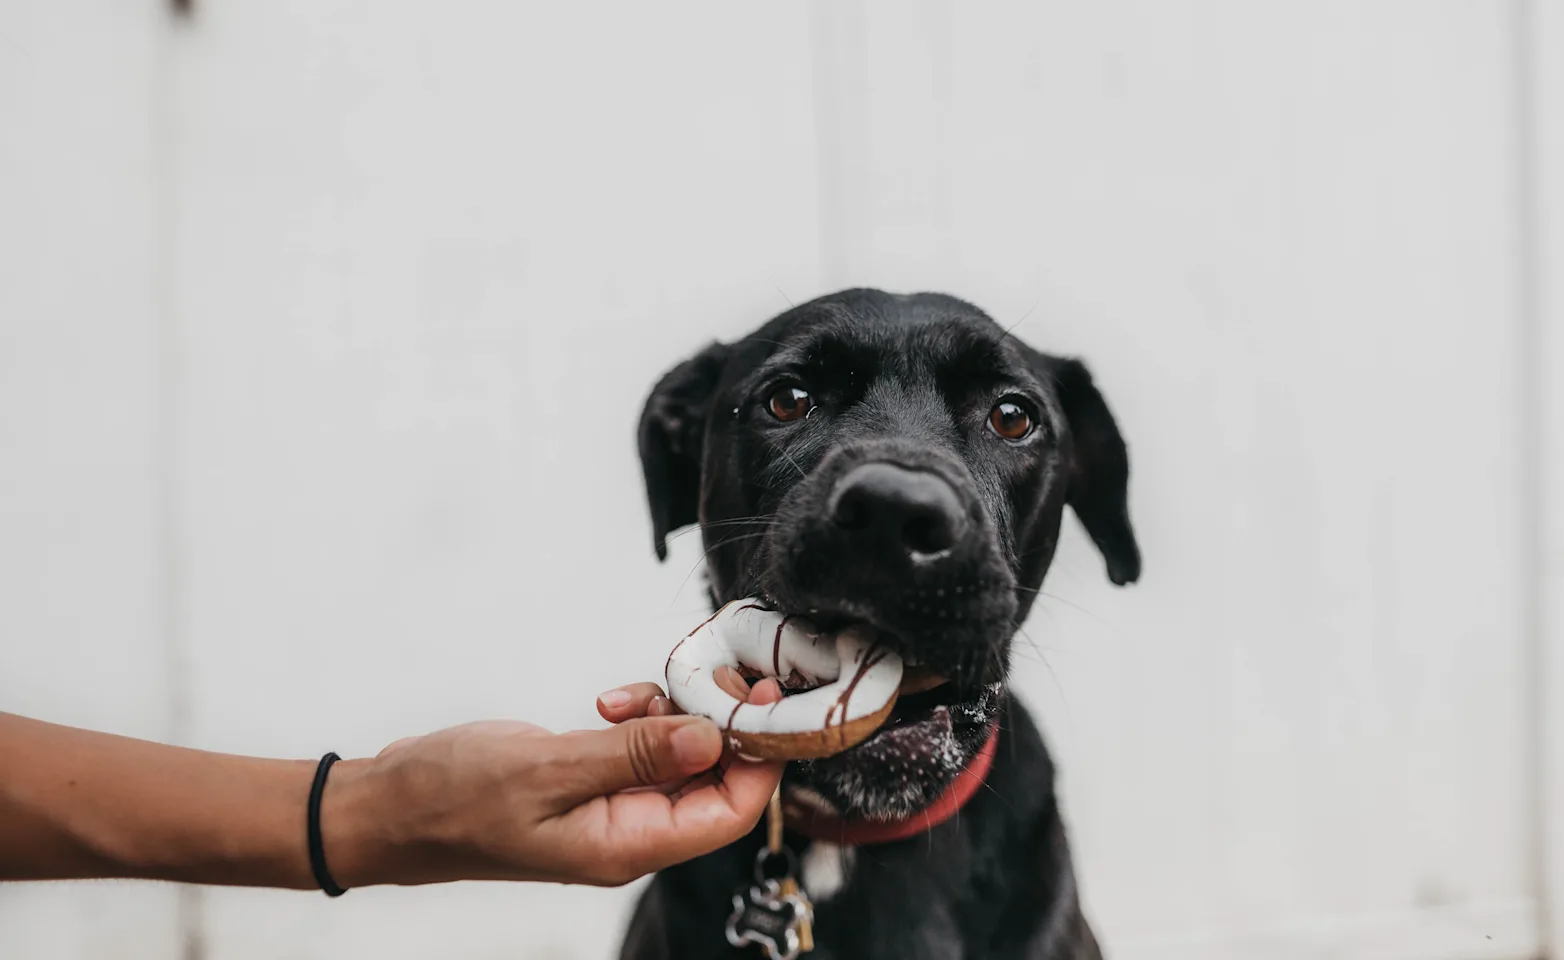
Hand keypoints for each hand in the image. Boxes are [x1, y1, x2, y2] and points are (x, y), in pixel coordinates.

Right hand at [324, 669, 781, 887]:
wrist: (387, 806)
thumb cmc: (451, 798)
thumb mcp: (548, 769)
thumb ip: (634, 754)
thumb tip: (713, 737)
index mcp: (627, 847)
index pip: (732, 811)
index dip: (760, 757)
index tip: (763, 698)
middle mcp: (629, 833)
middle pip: (715, 782)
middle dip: (721, 724)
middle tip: (706, 674)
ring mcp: (610, 807)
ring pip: (680, 757)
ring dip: (674, 714)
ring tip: (635, 691)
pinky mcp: (591, 781)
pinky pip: (643, 748)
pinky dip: (640, 717)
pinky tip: (609, 701)